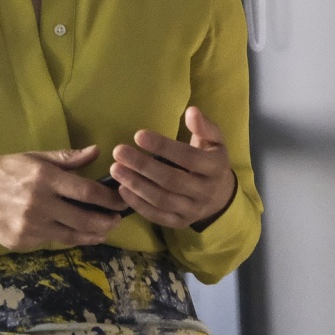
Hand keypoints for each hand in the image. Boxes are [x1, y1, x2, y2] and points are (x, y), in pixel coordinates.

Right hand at [0, 145, 124, 250]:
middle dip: (107, 221)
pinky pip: (53, 241)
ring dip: (93, 234)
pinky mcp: (23, 242)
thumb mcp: (32, 158)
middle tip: (117, 219)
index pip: (87, 191)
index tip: (122, 199)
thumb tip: (96, 152)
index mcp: (44, 178)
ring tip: (103, 230)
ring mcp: (31, 227)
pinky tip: (77, 233)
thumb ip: (66, 159)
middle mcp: (39, 204)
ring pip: (72, 235)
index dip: (109, 198)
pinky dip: (68, 237)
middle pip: (85, 219)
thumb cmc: (3, 171)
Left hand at [109, 106, 237, 230]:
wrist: (219, 196)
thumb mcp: (214, 141)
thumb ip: (204, 126)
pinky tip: (122, 189)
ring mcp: (193, 210)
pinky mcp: (180, 223)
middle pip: (171, 180)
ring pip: (162, 200)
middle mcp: (206, 192)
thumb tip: (192, 111)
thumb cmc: (209, 159)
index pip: (188, 158)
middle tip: (118, 152)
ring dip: (136, 185)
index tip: (138, 135)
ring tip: (115, 169)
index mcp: (216, 167)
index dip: (163, 147)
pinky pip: (157, 216)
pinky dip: (138, 204)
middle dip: (143, 166)